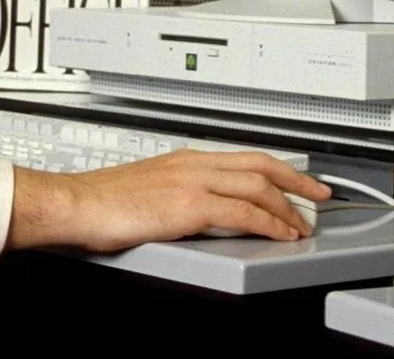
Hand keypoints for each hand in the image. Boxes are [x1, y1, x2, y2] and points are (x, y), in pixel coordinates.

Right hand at [8, 149, 331, 252]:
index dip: (275, 169)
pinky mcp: (189, 205)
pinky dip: (268, 222)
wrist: (74, 204)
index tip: (295, 181)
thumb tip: (188, 212)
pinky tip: (280, 235)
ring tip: (302, 226)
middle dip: (296, 181)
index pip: (241, 158)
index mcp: (182, 159)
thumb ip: (172, 195)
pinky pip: (243, 212)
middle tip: (319, 197)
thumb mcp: (144, 190)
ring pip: (257, 185)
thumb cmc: (97, 202)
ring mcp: (191, 182)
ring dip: (287, 207)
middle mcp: (191, 164)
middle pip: (259, 164)